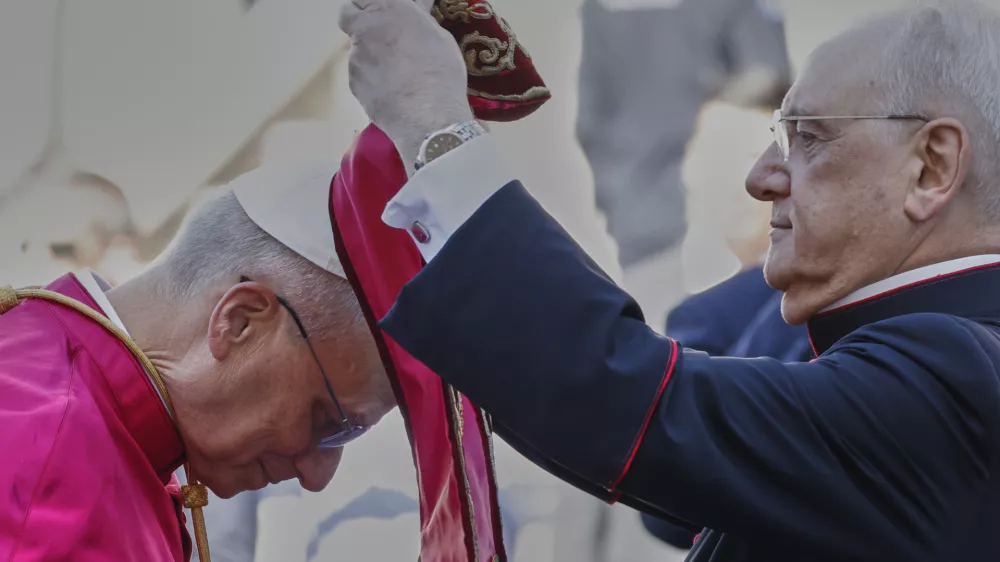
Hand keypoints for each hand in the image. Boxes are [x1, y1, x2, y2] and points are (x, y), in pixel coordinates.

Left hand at [339, 0, 474, 164]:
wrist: (427, 115)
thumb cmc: (441, 71)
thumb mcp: (438, 37)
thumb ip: (418, 21)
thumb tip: (414, 9)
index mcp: (389, 9)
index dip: (370, 5)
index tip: (382, 13)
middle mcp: (366, 29)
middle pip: (347, 13)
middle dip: (358, 20)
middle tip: (379, 34)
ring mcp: (356, 57)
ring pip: (358, 49)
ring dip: (372, 56)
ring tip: (397, 76)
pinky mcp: (353, 83)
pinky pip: (361, 76)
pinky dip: (373, 81)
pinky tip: (392, 92)